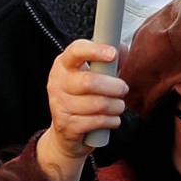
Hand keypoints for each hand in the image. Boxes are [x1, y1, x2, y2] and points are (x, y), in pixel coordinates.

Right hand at [36, 37, 126, 180]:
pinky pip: (98, 121)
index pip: (75, 51)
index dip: (95, 51)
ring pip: (98, 104)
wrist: (66, 132)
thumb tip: (122, 48)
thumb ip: (109, 62)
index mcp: (63, 65)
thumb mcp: (93, 76)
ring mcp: (59, 104)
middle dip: (114, 86)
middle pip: (89, 82)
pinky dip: (112, 121)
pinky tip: (111, 119)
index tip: (112, 53)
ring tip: (118, 106)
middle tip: (123, 89)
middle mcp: (57, 82)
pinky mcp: (66, 125)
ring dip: (116, 106)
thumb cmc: (83, 98)